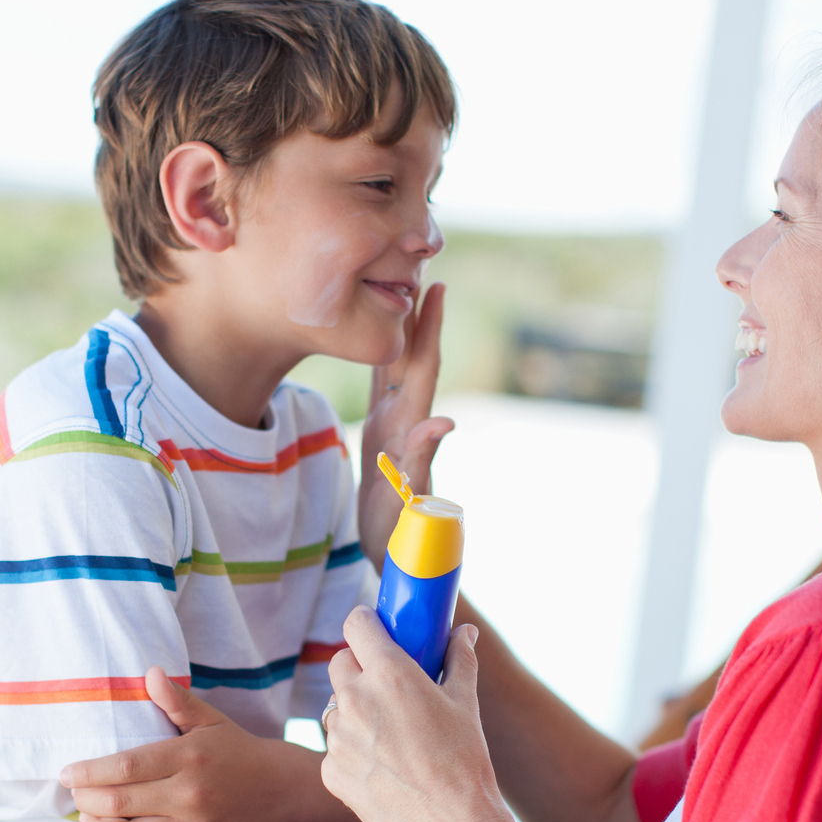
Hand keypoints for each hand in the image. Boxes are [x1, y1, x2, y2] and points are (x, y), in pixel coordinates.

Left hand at [63, 668, 309, 821]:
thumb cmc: (237, 751)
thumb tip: (149, 672)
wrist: (283, 790)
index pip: (124, 765)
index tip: (66, 773)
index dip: (88, 772)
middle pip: (120, 802)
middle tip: (75, 797)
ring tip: (88, 820)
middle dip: (86, 801)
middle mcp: (191, 794)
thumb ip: (177, 701)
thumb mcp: (211, 721)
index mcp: (188, 756)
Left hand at [321, 608, 534, 821]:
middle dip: (359, 667)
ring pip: (335, 708)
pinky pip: (335, 749)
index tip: (375, 629)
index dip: (366, 623)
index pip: (357, 624)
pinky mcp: (330, 770)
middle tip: (386, 684)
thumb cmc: (464, 762)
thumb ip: (459, 659)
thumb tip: (464, 632)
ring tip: (390, 735)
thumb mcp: (465, 704)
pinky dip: (353, 752)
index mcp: (389, 674)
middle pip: (340, 663)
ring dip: (354, 711)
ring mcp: (338, 737)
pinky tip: (383, 768)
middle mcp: (356, 700)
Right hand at [359, 283, 454, 565]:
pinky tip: (377, 338)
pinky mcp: (382, 438)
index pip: (423, 369)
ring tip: (400, 290)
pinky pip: (382, 388)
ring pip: (397, 368)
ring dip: (401, 330)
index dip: (429, 330)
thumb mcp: (410, 498)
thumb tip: (444, 421)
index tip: (437, 287)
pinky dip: (381, 359)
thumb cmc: (401, 534)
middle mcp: (405, 421)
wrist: (395, 555)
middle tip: (421, 267)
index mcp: (411, 428)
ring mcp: (394, 427)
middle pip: (412, 358)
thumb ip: (423, 459)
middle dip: (418, 315)